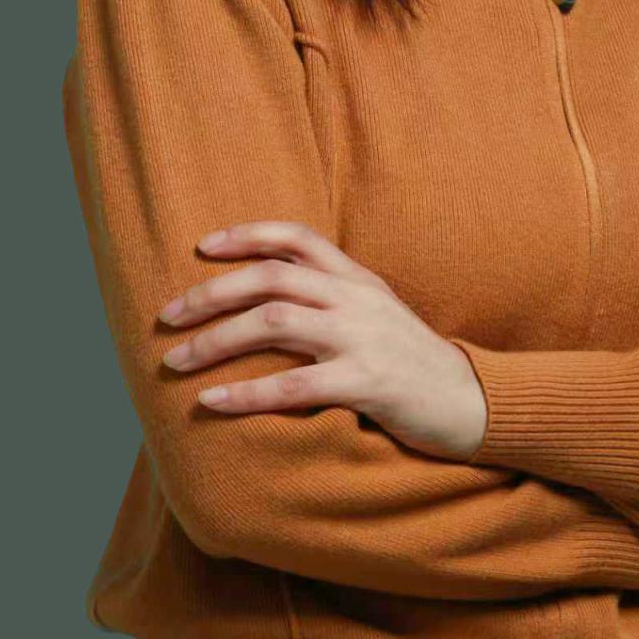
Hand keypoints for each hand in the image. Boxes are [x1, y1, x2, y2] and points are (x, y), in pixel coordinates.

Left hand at [157, 219, 488, 460]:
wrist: (471, 402)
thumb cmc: (412, 362)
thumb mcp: (377, 314)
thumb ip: (334, 298)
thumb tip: (271, 297)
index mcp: (357, 278)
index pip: (297, 237)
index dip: (247, 235)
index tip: (202, 246)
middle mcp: (356, 298)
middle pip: (272, 277)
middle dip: (212, 294)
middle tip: (168, 316)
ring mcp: (362, 338)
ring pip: (274, 321)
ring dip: (216, 340)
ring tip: (176, 361)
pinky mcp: (367, 382)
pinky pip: (294, 385)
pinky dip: (246, 394)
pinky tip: (212, 404)